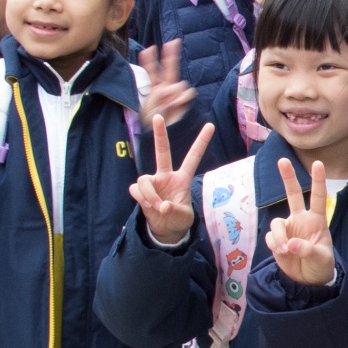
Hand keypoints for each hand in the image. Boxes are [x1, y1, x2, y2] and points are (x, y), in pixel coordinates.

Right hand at [128, 114, 213, 244]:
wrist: (165, 230)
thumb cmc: (179, 219)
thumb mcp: (184, 217)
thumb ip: (175, 211)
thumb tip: (162, 205)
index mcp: (182, 178)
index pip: (193, 157)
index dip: (201, 142)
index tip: (210, 125)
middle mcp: (166, 176)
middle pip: (162, 151)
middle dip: (160, 134)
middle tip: (158, 117)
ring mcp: (153, 182)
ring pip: (144, 179)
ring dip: (149, 194)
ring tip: (157, 206)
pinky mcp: (140, 190)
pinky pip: (136, 189)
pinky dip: (142, 198)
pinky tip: (148, 206)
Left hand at [138, 40, 193, 128]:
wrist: (163, 134)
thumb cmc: (152, 122)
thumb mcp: (149, 105)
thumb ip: (159, 93)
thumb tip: (172, 87)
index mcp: (154, 89)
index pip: (152, 71)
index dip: (149, 60)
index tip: (148, 48)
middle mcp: (166, 89)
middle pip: (169, 68)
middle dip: (171, 54)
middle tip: (174, 41)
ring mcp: (176, 95)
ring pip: (179, 83)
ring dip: (173, 92)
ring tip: (167, 104)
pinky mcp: (184, 102)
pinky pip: (187, 93)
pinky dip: (182, 97)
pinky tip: (176, 104)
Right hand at [266, 159, 336, 286]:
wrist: (308, 281)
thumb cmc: (321, 265)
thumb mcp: (320, 258)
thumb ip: (307, 250)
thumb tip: (290, 243)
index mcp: (316, 220)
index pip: (317, 197)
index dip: (318, 181)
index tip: (318, 163)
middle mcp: (300, 220)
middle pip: (292, 194)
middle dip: (287, 177)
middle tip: (282, 160)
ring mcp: (287, 229)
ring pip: (276, 222)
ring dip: (279, 236)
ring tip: (285, 250)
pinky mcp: (276, 240)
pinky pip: (271, 237)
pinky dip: (275, 245)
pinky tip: (282, 253)